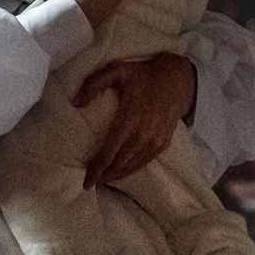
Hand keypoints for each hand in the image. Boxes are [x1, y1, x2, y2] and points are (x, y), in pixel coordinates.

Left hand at [75, 53, 197, 184]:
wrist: (179, 79)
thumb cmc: (145, 74)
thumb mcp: (117, 70)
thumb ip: (94, 84)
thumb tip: (75, 102)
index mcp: (129, 120)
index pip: (108, 152)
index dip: (96, 169)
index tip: (86, 182)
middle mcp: (142, 135)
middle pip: (119, 164)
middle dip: (104, 176)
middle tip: (91, 183)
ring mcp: (155, 141)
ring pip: (132, 166)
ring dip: (116, 176)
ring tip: (103, 181)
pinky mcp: (163, 144)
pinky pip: (144, 162)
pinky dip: (131, 170)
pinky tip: (122, 172)